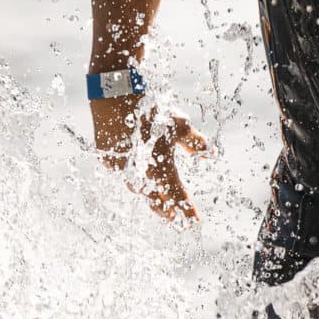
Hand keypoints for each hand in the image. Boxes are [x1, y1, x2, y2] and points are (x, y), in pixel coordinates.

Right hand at [90, 96, 207, 220]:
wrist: (116, 96)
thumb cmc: (151, 111)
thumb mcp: (178, 125)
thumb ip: (193, 143)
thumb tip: (209, 153)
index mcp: (160, 169)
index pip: (177, 196)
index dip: (187, 210)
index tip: (195, 222)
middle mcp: (140, 175)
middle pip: (156, 200)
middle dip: (167, 211)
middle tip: (176, 220)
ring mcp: (122, 170)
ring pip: (139, 190)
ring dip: (151, 198)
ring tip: (161, 206)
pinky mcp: (109, 161)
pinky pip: (125, 176)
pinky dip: (135, 180)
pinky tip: (140, 181)